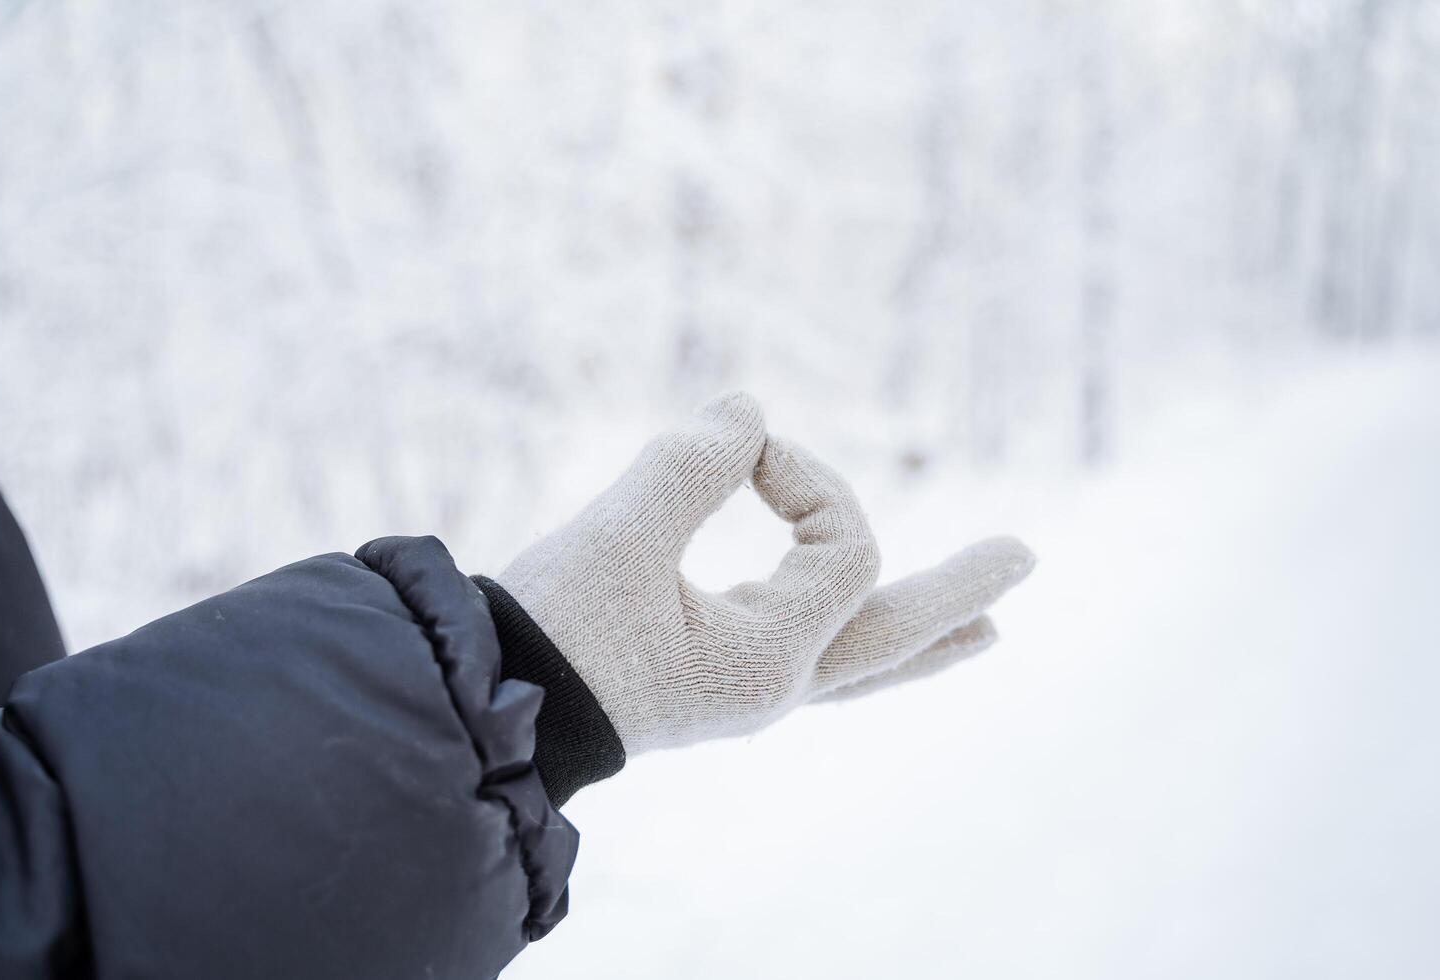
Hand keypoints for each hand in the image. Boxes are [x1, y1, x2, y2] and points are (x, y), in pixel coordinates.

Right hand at [494, 392, 1033, 752]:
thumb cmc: (553, 627)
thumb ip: (692, 463)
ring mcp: (747, 687)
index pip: (846, 543)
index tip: (742, 442)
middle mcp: (775, 682)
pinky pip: (813, 655)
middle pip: (893, 637)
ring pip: (860, 658)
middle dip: (958, 592)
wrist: (491, 706)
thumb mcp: (619, 535)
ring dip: (921, 628)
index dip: (809, 475)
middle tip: (1026, 558)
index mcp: (770, 657)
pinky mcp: (713, 675)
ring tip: (989, 627)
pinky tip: (866, 631)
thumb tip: (753, 409)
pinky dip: (856, 635)